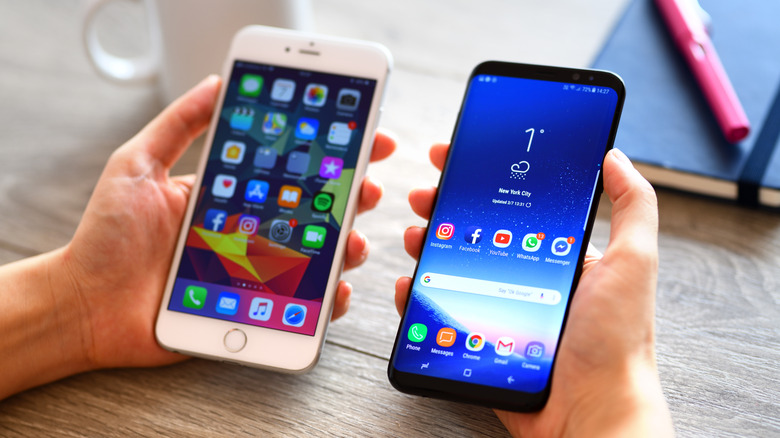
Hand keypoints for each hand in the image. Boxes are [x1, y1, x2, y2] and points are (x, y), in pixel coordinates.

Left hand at [55, 76, 393, 369]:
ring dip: (347, 246)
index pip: (290, 171)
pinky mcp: (253, 309)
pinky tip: (333, 288)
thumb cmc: (106, 238)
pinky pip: (302, 306)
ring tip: (350, 241)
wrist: (85, 305)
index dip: (331, 154)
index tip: (366, 138)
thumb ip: (177, 125)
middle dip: (352, 197)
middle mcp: (250, 232)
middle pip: (315, 212)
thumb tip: (215, 82)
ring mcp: (256, 272)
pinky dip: (327, 300)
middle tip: (366, 188)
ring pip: (318, 257)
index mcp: (231, 196)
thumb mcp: (137, 166)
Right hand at [395, 144, 672, 436]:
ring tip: (416, 234)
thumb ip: (632, 207)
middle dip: (445, 208)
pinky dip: (416, 296)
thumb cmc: (617, 343)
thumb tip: (615, 157)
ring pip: (452, 268)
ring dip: (427, 245)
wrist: (590, 412)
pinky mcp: (478, 338)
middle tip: (426, 195)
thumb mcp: (633, 263)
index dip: (484, 181)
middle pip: (475, 233)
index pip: (514, 208)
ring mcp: (498, 308)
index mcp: (558, 256)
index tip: (459, 159)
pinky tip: (408, 284)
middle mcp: (525, 279)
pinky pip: (439, 312)